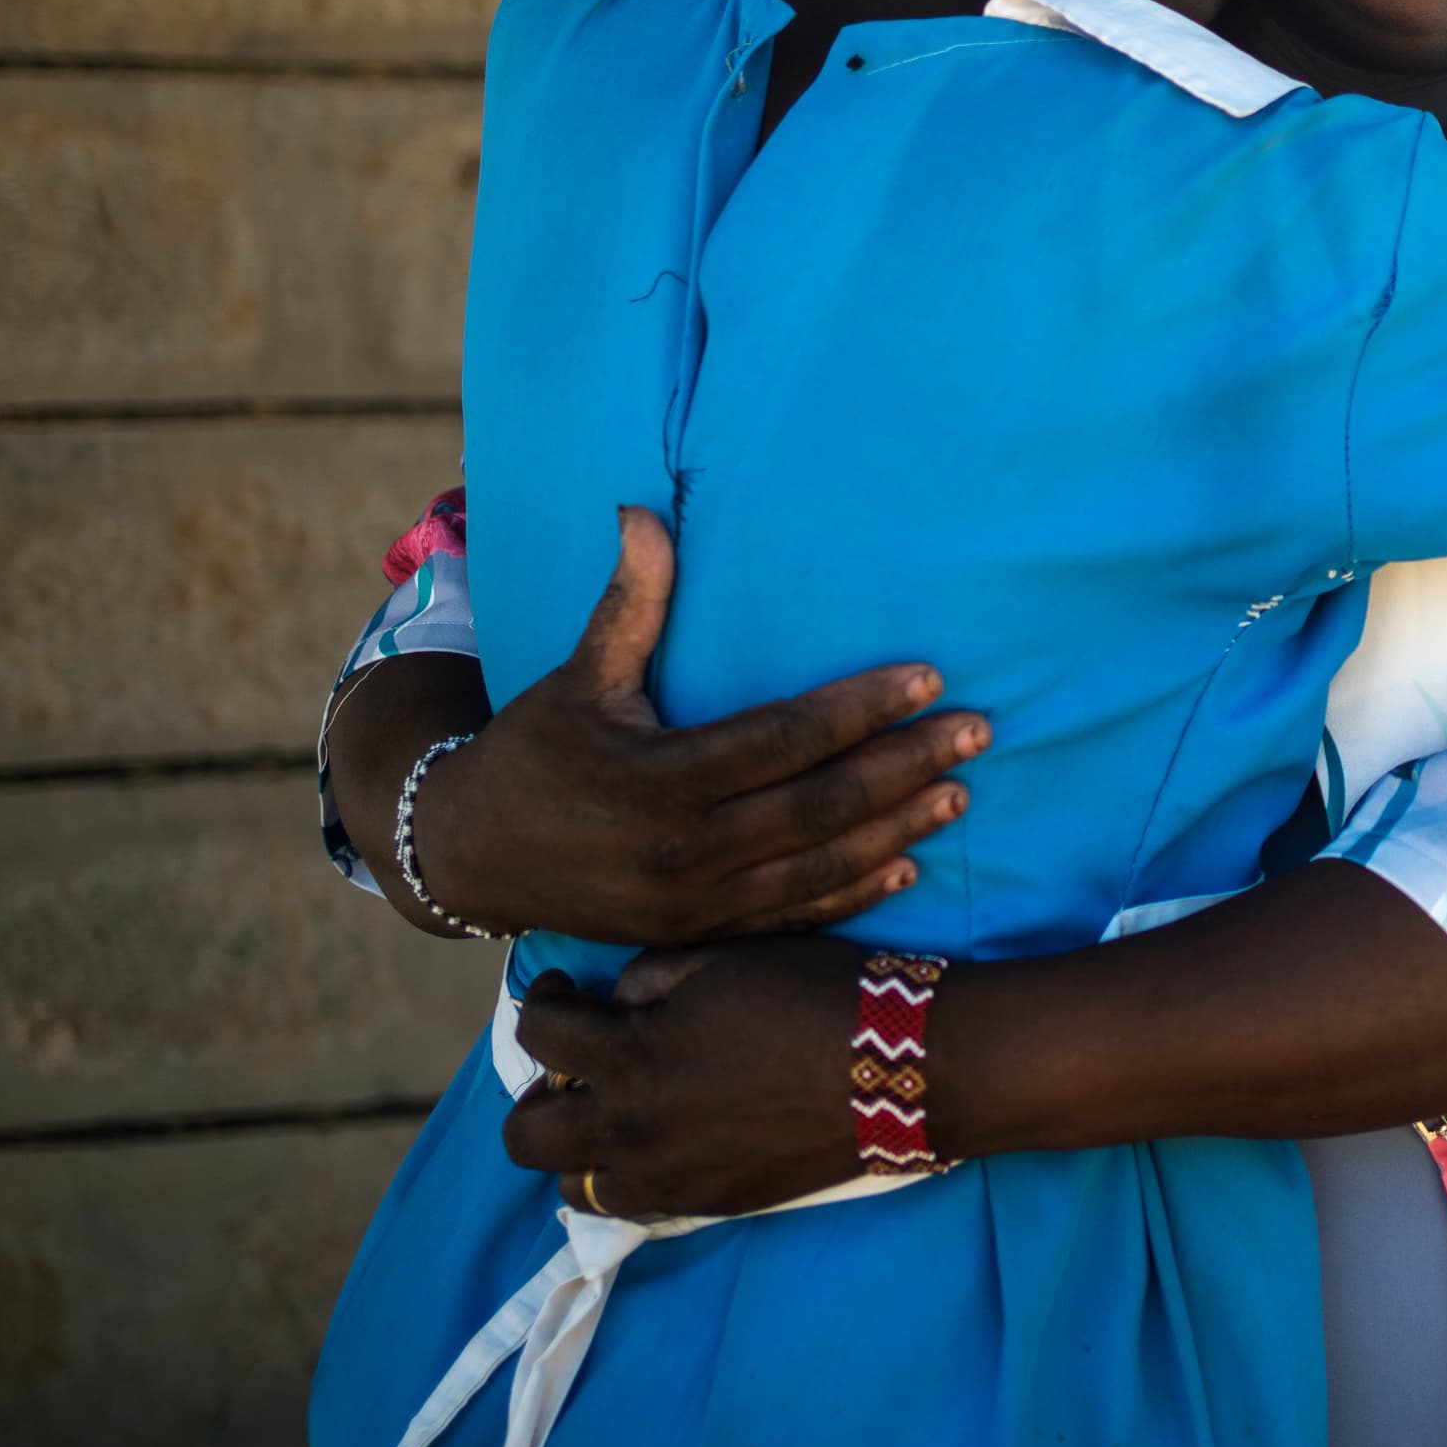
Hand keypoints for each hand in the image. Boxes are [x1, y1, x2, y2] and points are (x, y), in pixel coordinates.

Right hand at [423, 507, 984, 943]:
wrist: (468, 858)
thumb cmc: (532, 751)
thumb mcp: (576, 676)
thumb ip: (629, 604)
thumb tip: (641, 511)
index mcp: (660, 778)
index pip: (785, 738)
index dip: (862, 708)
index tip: (930, 678)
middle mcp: (684, 849)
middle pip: (820, 806)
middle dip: (906, 768)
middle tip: (978, 733)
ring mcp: (693, 904)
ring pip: (818, 869)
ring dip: (896, 831)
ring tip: (960, 794)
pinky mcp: (697, 936)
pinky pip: (790, 918)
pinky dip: (853, 896)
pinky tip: (908, 866)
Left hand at [501, 941, 871, 1218]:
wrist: (903, 1068)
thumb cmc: (814, 996)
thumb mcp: (724, 957)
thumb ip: (648, 978)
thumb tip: (616, 1005)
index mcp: (631, 1058)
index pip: (538, 1035)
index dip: (543, 1000)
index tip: (564, 989)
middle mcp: (633, 1131)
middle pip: (526, 1138)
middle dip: (537, 1094)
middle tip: (576, 1064)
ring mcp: (669, 1179)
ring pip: (575, 1185)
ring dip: (583, 1144)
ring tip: (620, 1110)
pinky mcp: (710, 1204)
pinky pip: (635, 1205)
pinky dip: (631, 1173)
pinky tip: (667, 1138)